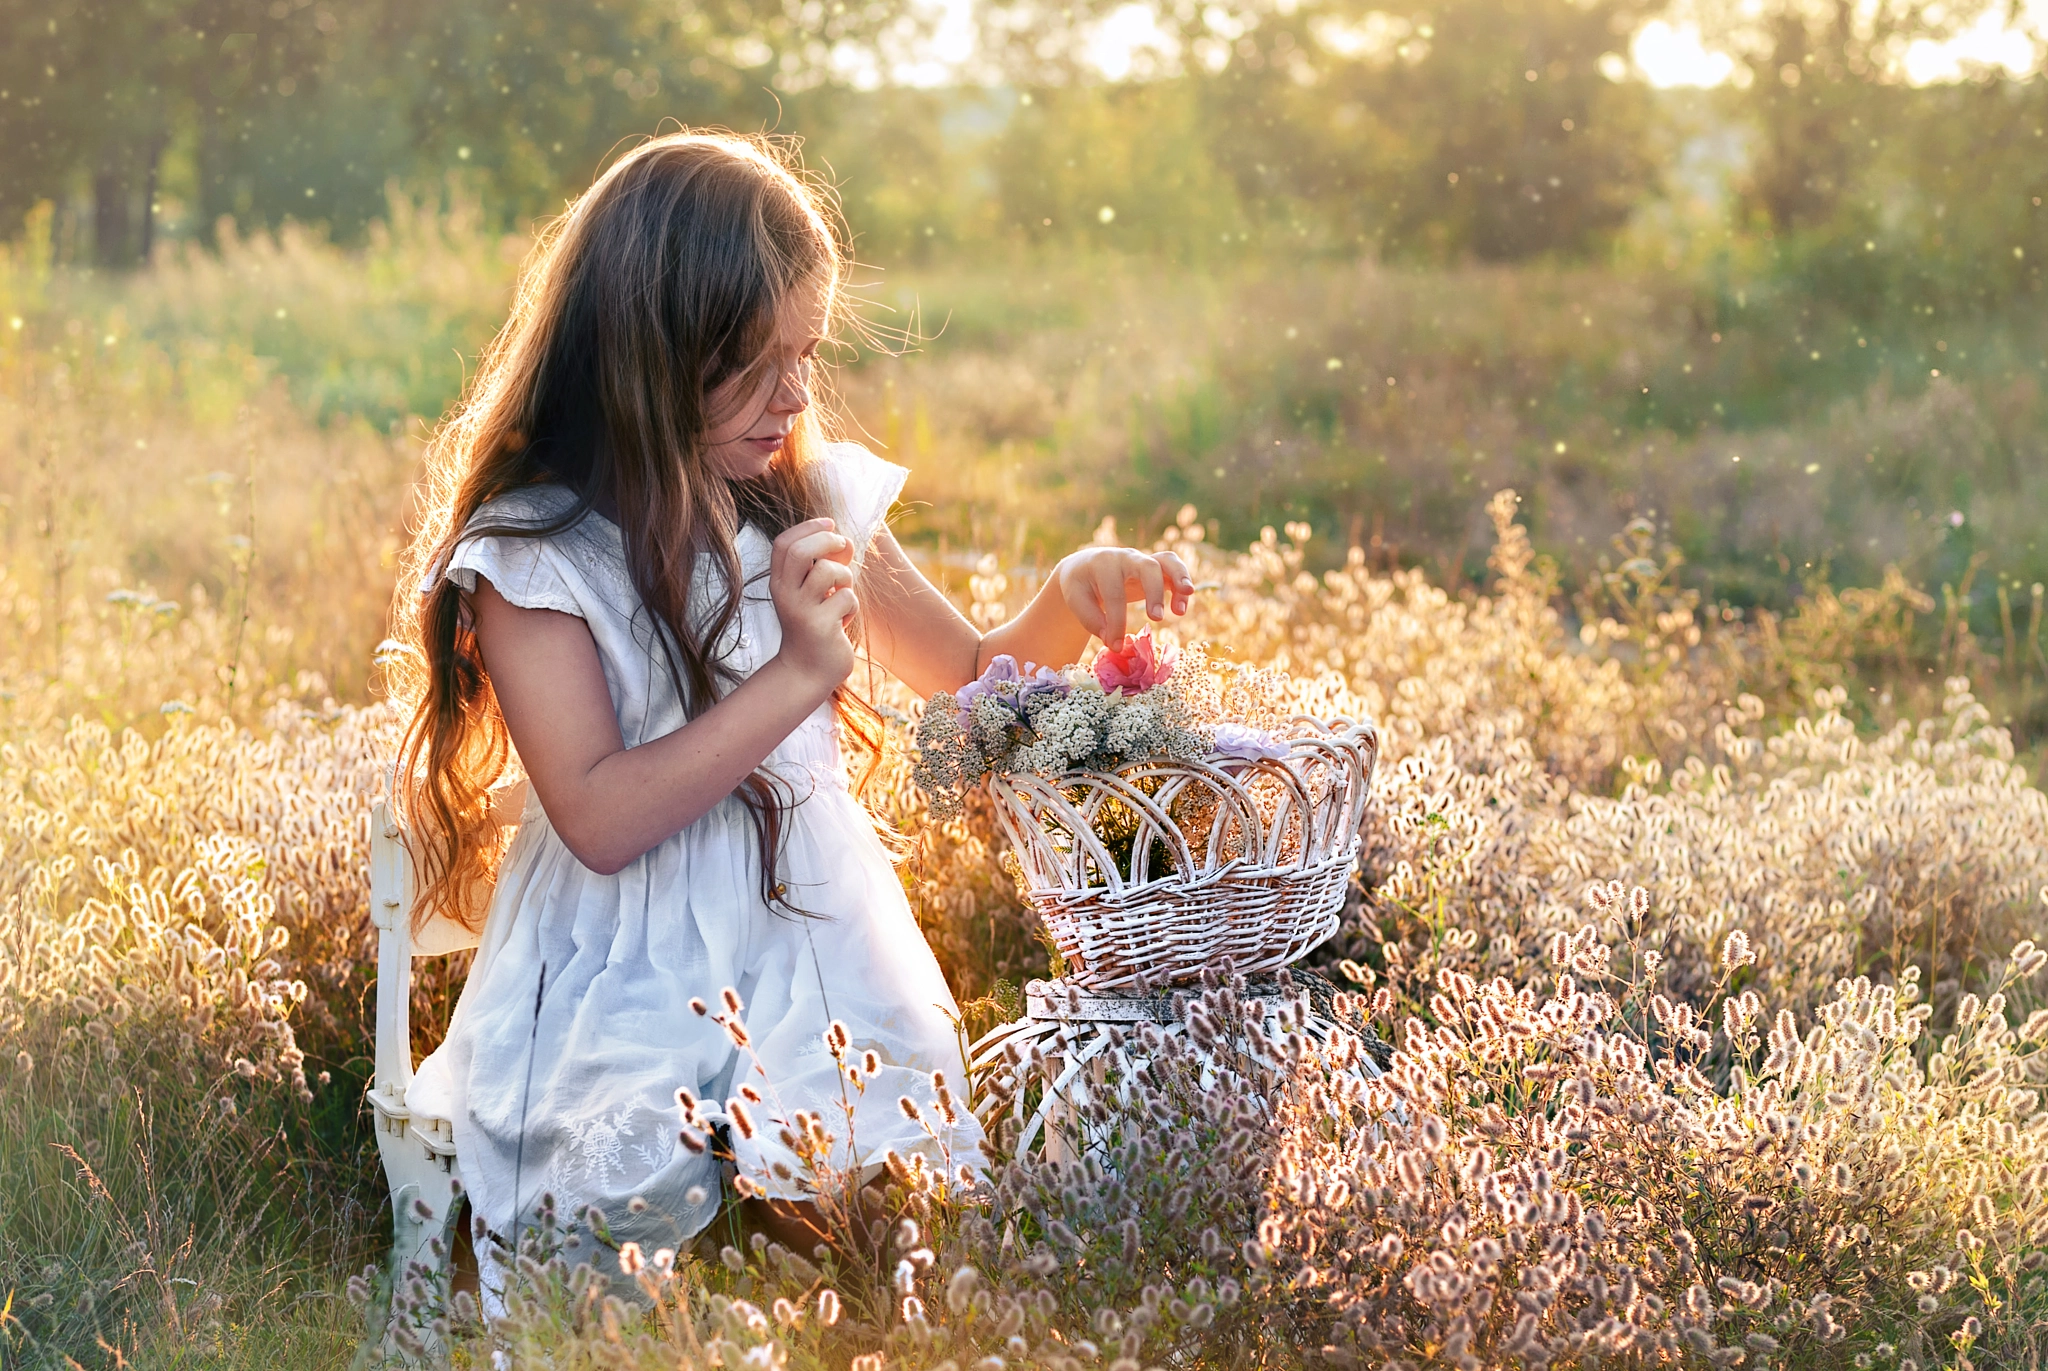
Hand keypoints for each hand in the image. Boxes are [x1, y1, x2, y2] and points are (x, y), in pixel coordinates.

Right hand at [768, 517, 857, 693]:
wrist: (806, 671)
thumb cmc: (814, 627)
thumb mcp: (814, 593)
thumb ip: (824, 565)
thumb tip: (844, 541)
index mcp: (780, 582)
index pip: (784, 543)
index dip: (808, 527)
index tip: (830, 523)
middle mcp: (785, 594)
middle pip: (800, 551)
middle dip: (827, 541)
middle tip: (842, 547)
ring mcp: (801, 610)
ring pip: (828, 571)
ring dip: (845, 577)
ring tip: (841, 595)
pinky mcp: (820, 626)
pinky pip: (846, 598)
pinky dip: (851, 607)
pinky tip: (842, 622)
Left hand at [1054, 546, 1193, 644]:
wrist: (1085, 567)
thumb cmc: (1081, 586)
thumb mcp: (1076, 600)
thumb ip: (1092, 620)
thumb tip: (1114, 642)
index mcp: (1103, 564)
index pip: (1114, 593)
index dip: (1116, 622)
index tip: (1115, 646)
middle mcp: (1126, 557)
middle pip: (1147, 567)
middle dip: (1154, 592)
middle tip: (1156, 618)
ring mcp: (1143, 560)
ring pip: (1167, 561)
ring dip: (1180, 578)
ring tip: (1183, 604)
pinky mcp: (1155, 567)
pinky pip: (1174, 568)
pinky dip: (1182, 584)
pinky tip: (1180, 608)